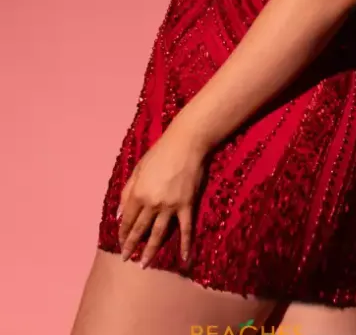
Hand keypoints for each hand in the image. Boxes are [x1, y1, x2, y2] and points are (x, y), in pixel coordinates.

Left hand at [117, 121, 206, 267]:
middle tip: (127, 259)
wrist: (186, 144)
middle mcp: (152, 203)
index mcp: (138, 193)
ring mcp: (170, 206)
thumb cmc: (160, 153)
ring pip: (159, 233)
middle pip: (140, 229)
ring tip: (144, 265)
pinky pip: (185, 229)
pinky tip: (184, 259)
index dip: (123, 233)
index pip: (127, 219)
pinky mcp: (186, 205)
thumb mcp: (138, 169)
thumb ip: (126, 192)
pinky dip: (185, 244)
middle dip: (132, 246)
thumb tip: (117, 215)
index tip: (120, 243)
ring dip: (150, 250)